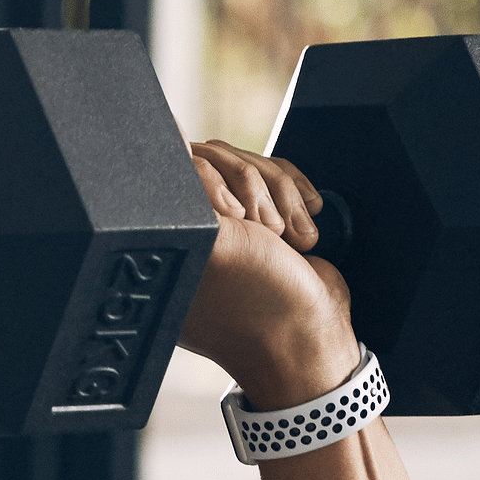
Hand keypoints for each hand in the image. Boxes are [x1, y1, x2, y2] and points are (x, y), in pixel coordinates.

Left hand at [177, 139, 361, 410]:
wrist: (313, 339)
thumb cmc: (261, 305)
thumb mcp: (215, 244)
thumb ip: (189, 191)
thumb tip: (172, 139)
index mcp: (166, 238)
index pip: (179, 167)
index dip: (216, 180)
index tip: (236, 216)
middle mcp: (191, 230)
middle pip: (219, 158)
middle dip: (255, 190)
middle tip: (267, 233)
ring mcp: (230, 227)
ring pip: (253, 167)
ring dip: (283, 199)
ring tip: (294, 240)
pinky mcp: (264, 223)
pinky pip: (278, 180)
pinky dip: (298, 199)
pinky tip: (306, 231)